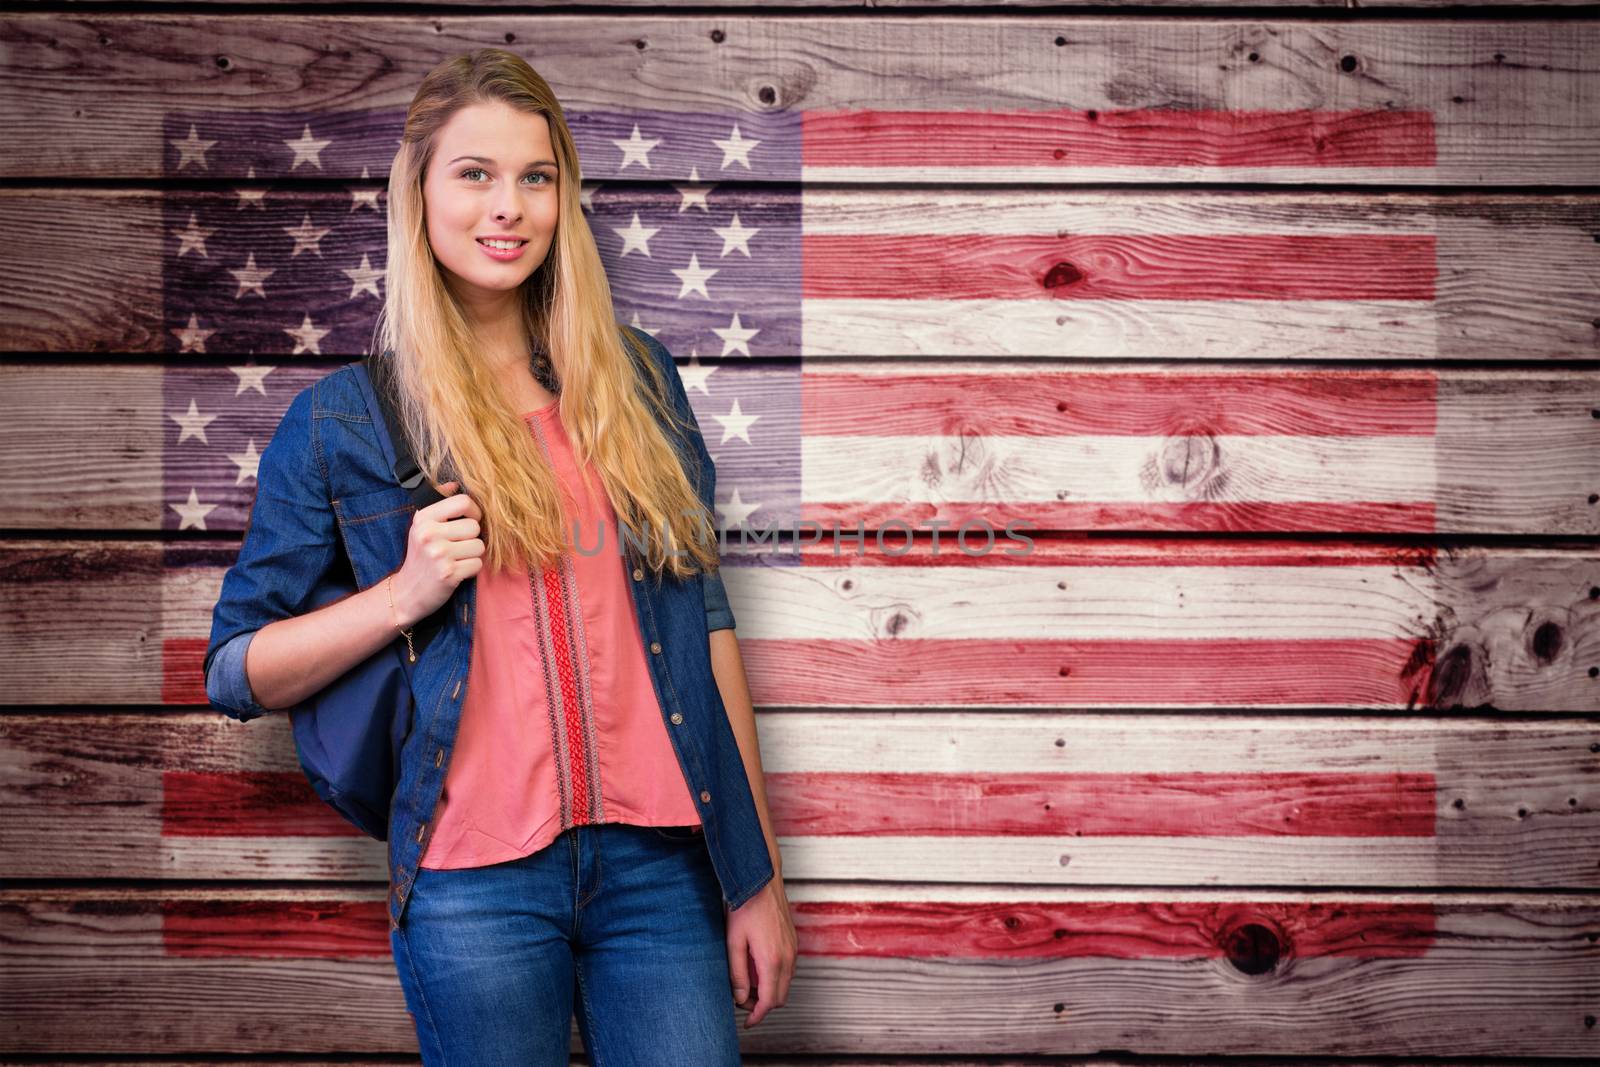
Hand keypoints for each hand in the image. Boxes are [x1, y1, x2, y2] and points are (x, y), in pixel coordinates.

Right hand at [390, 480, 484, 625]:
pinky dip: (471, 569)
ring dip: (473, 555)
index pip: (463, 502)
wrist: (406, 593)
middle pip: (474, 526)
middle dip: (472, 538)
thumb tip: (455, 484)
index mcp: (423, 518)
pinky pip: (477, 564)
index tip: (470, 521)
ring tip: (457, 560)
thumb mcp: (421, 527)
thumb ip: (438, 504)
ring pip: (479, 546)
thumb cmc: (420, 558)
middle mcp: (429, 534)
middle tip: (458, 547)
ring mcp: (439, 554)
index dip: (474, 511)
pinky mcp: (448, 573)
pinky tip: (457, 572)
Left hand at [725, 875, 795, 1027]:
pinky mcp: (793, 941)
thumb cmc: (744, 908)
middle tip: (742, 1002)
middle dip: (762, 1005)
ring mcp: (793, 948)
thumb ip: (738, 974)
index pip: (770, 1001)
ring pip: (786, 983)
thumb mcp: (734, 942)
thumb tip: (740, 998)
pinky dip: (775, 977)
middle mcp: (788, 957)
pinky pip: (788, 969)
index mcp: (772, 960)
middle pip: (781, 997)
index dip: (757, 1016)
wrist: (761, 880)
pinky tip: (758, 968)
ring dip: (769, 991)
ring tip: (747, 984)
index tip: (747, 1022)